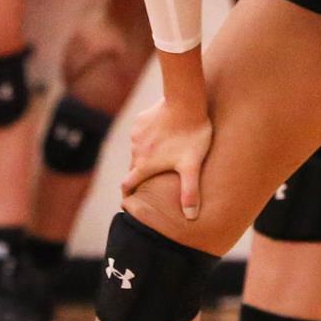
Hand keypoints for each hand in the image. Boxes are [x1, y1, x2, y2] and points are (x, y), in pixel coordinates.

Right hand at [122, 97, 213, 220]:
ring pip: (138, 150)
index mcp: (144, 164)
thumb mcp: (192, 166)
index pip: (127, 184)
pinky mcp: (140, 120)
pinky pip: (141, 133)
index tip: (128, 200)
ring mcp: (136, 134)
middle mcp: (136, 150)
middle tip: (152, 179)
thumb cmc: (191, 135)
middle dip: (140, 175)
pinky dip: (148, 138)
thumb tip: (191, 218)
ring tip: (162, 155)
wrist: (186, 102)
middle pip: (134, 167)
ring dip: (146, 155)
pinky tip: (163, 135)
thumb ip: (190, 192)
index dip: (127, 194)